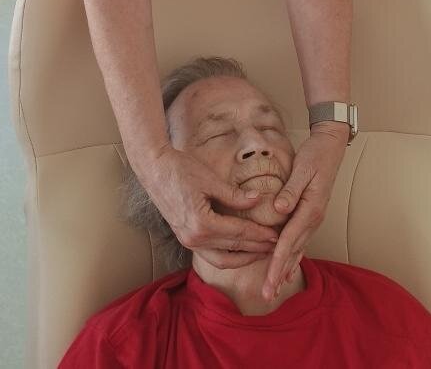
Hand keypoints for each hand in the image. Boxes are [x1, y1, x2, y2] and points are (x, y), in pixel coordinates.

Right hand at [145, 147, 278, 268]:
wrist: (154, 169)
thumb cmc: (181, 169)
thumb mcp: (210, 180)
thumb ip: (234, 195)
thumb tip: (258, 200)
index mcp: (201, 224)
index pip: (238, 233)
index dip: (259, 234)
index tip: (276, 234)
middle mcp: (194, 239)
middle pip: (232, 250)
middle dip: (256, 249)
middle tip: (276, 246)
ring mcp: (187, 241)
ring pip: (221, 260)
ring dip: (243, 258)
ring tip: (261, 252)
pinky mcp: (185, 238)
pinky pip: (210, 255)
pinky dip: (227, 256)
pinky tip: (239, 251)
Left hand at [262, 124, 347, 300]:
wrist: (331, 146)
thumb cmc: (315, 154)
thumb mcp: (302, 168)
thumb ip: (290, 190)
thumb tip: (279, 208)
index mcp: (311, 209)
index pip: (289, 240)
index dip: (277, 261)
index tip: (269, 279)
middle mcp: (313, 218)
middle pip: (293, 251)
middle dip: (280, 273)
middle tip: (268, 295)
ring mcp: (313, 218)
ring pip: (297, 249)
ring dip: (285, 269)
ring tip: (275, 288)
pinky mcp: (311, 215)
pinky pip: (300, 240)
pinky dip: (293, 257)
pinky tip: (289, 269)